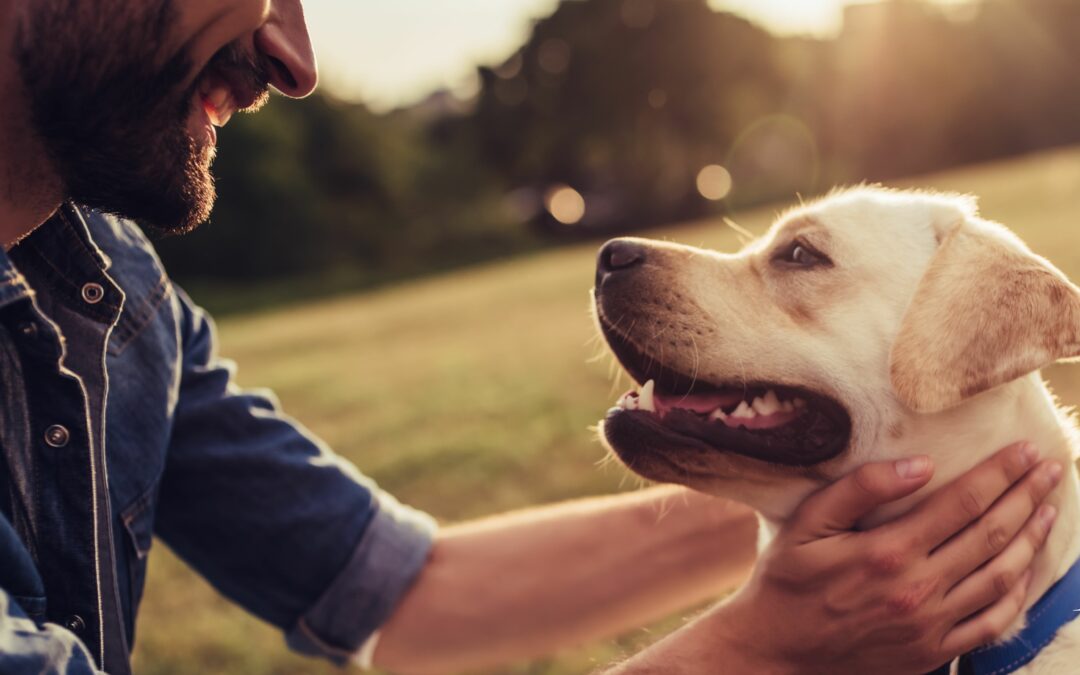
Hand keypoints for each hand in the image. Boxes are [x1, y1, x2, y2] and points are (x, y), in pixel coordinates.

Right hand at [708, 443, 1061, 673]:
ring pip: (1001, 577)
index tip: (1026, 450)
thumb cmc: (786, 581)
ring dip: (1031, 540)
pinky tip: (1026, 570)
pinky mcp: (932, 652)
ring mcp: (930, 625)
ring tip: (1049, 510)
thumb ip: (860, 489)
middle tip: (1051, 469)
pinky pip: (992, 622)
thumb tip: (920, 465)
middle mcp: (918, 589)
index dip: (1000, 473)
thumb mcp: (806, 524)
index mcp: (888, 551)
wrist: (777, 653)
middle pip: (992, 535)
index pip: (963, 502)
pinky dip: (1018, 593)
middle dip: (1027, 497)